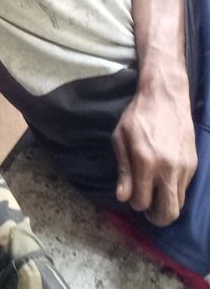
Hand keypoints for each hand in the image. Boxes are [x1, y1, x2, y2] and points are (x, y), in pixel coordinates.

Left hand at [112, 80, 196, 225]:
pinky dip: (174, 192)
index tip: (131, 196)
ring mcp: (184, 168)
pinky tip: (164, 181)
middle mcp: (167, 169)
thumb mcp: (120, 138)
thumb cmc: (137, 116)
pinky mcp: (194, 164)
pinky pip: (185, 190)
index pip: (141, 201)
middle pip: (167, 212)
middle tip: (147, 210)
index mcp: (145, 161)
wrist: (165, 97)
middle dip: (155, 217)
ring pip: (179, 204)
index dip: (134, 203)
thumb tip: (122, 197)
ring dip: (166, 205)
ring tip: (155, 195)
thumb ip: (123, 169)